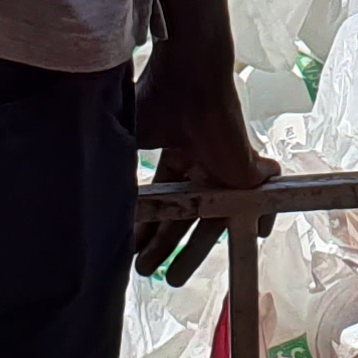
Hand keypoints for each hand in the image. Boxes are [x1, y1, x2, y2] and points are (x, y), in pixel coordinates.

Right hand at [134, 33, 266, 281]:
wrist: (191, 78)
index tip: (130, 247)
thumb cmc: (159, 99)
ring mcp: (225, 169)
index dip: (148, 224)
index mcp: (176, 152)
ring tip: (173, 279)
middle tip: (146, 271)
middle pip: (184, 214)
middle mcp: (201, 163)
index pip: (163, 198)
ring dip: (193, 250)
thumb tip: (100, 194)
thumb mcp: (130, 138)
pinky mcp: (247, 173)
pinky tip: (250, 240)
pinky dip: (257, 221)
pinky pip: (256, 205)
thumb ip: (123, 166)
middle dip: (164, 245)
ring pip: (211, 219)